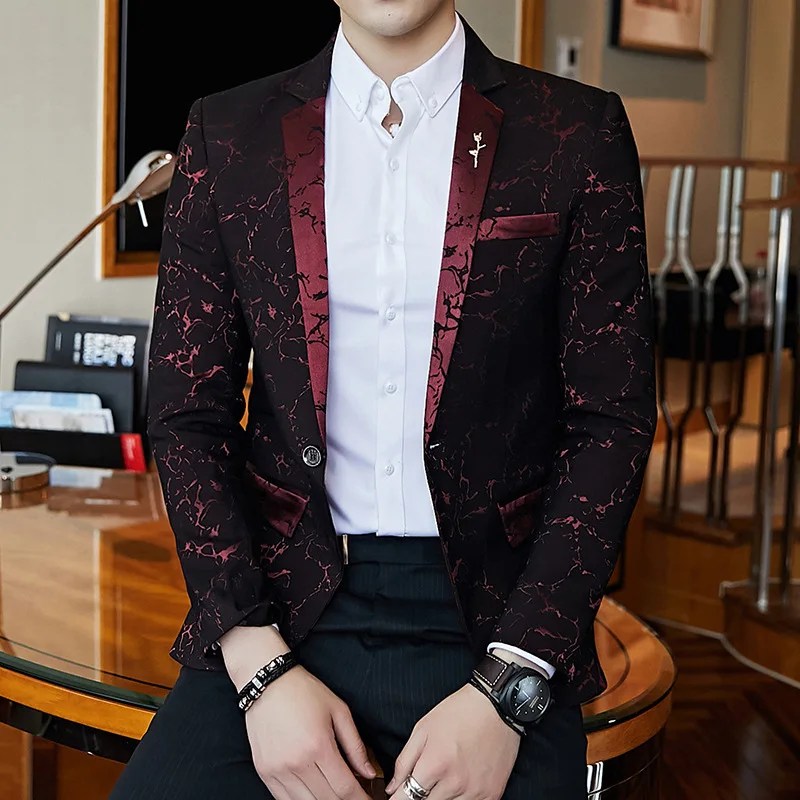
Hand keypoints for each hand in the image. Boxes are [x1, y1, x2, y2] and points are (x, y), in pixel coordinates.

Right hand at [220, 626, 375, 799]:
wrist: (268, 684)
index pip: (344, 788)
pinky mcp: (264, 772)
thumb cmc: (304, 692)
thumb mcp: (339, 711)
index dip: (359, 799)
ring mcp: (277, 770)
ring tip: (334, 791)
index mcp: (319, 746)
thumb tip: (368, 773)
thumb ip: (355, 746)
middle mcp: (297, 763)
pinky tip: (313, 791)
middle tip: (354, 795)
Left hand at [385, 684, 520, 799]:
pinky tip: (462, 780)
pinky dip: (461, 797)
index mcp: (434, 765)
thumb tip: (393, 788)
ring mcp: (475, 792)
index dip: (399, 798)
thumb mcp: (423, 729)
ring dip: (441, 797)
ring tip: (446, 775)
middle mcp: (455, 784)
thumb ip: (404, 762)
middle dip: (420, 796)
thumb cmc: (458, 713)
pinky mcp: (492, 795)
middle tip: (426, 778)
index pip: (407, 799)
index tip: (400, 794)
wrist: (497, 706)